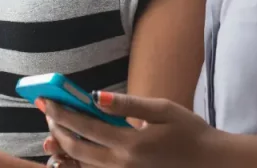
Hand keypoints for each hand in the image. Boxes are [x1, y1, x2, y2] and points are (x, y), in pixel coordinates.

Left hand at [43, 92, 216, 167]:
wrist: (210, 164)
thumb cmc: (189, 132)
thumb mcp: (162, 110)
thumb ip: (127, 104)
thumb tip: (95, 96)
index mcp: (131, 143)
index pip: (86, 126)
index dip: (62, 112)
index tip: (45, 99)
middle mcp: (123, 164)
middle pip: (77, 147)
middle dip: (58, 127)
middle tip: (47, 110)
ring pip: (81, 164)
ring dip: (63, 145)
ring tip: (53, 128)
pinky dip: (77, 161)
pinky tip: (70, 148)